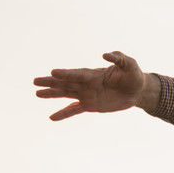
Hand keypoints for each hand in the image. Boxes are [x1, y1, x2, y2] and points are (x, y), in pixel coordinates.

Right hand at [33, 51, 151, 120]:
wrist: (138, 90)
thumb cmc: (134, 74)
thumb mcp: (130, 64)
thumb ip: (119, 59)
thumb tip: (106, 54)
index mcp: (94, 74)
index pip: (77, 74)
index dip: (66, 73)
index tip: (53, 72)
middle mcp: (87, 84)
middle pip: (66, 83)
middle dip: (51, 82)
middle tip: (35, 81)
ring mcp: (87, 94)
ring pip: (66, 94)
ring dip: (52, 95)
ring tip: (37, 94)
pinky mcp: (91, 105)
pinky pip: (74, 110)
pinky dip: (64, 113)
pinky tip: (52, 118)